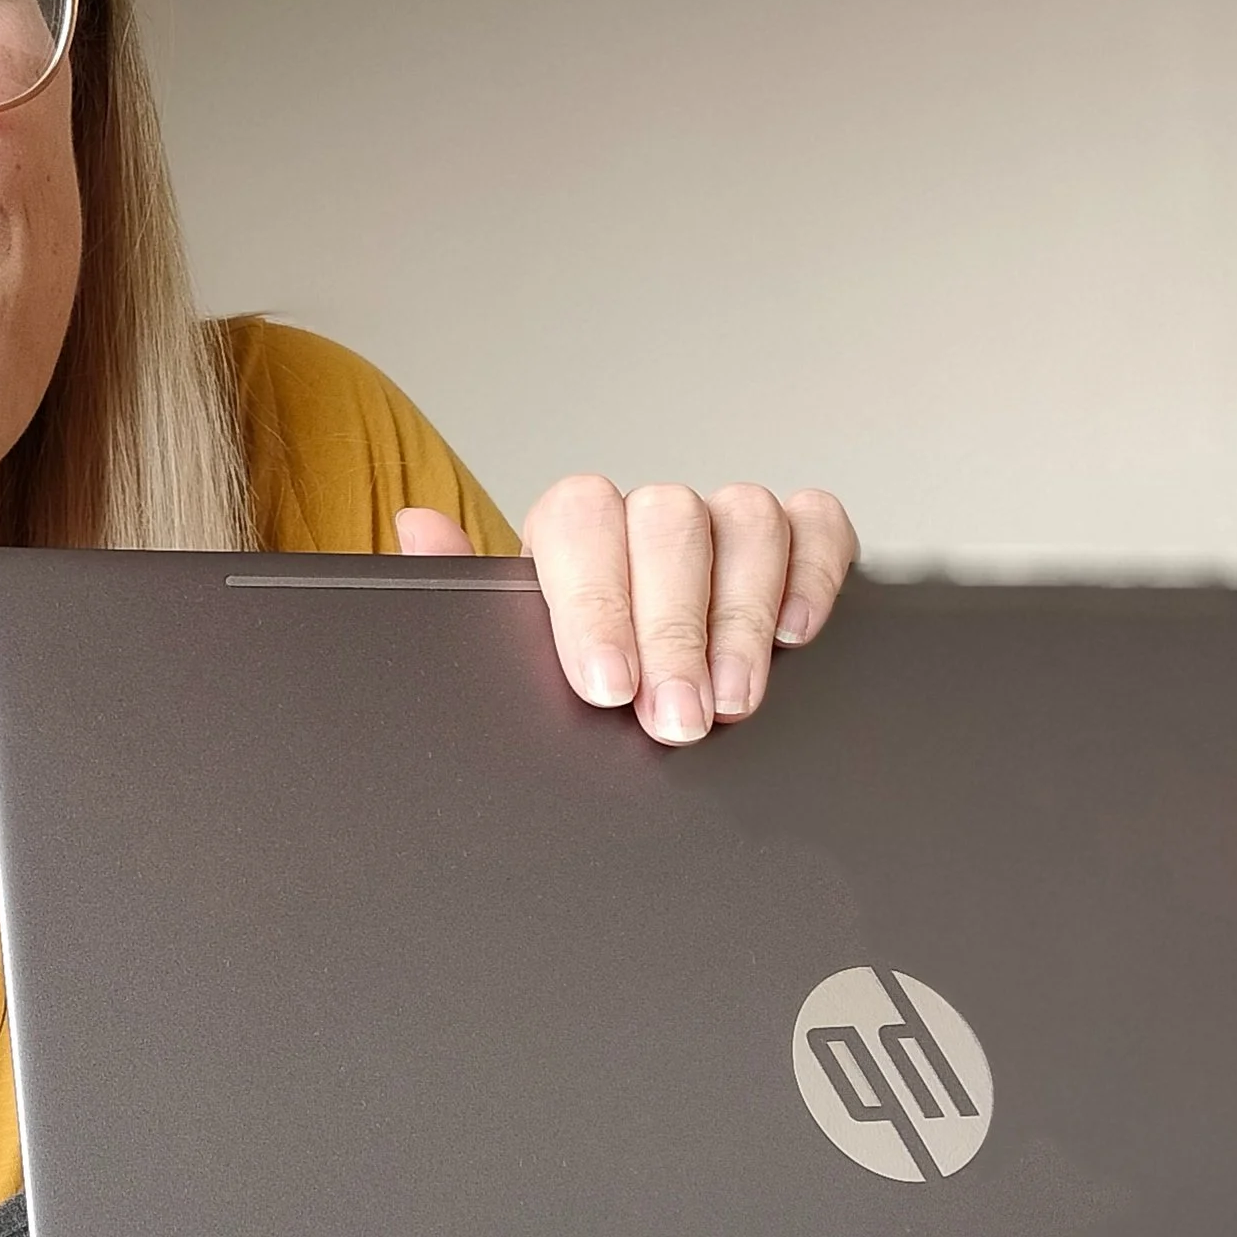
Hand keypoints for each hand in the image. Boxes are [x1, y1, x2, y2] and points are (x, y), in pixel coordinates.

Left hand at [396, 480, 856, 743]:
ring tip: (731, 702)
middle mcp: (650, 518)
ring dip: (740, 615)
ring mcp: (726, 524)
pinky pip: (818, 525)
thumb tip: (418, 525)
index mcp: (574, 534)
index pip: (580, 520)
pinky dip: (813, 572)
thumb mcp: (509, 649)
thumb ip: (460, 591)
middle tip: (675, 719)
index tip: (606, 686)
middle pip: (670, 522)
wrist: (634, 700)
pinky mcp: (799, 542)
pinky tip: (795, 635)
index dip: (595, 601)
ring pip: (747, 518)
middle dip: (674, 630)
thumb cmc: (575, 675)